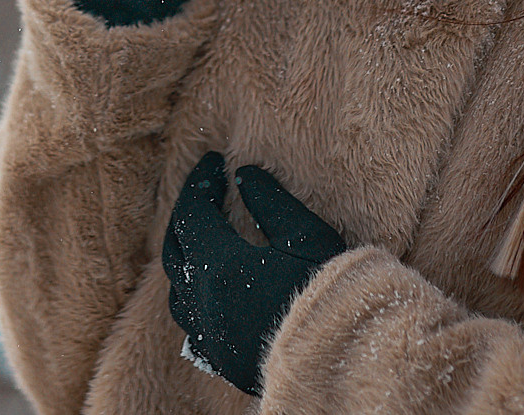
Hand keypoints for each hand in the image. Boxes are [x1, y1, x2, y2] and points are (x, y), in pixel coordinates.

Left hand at [162, 151, 346, 395]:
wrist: (347, 360)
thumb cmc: (331, 293)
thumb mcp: (307, 235)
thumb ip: (270, 201)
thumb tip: (244, 175)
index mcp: (220, 269)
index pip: (192, 213)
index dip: (199, 183)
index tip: (213, 162)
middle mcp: (204, 305)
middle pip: (175, 250)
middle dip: (187, 216)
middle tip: (206, 193)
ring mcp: (210, 337)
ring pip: (178, 293)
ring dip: (187, 259)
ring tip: (206, 238)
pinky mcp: (223, 360)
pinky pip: (194, 324)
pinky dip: (196, 298)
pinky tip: (214, 290)